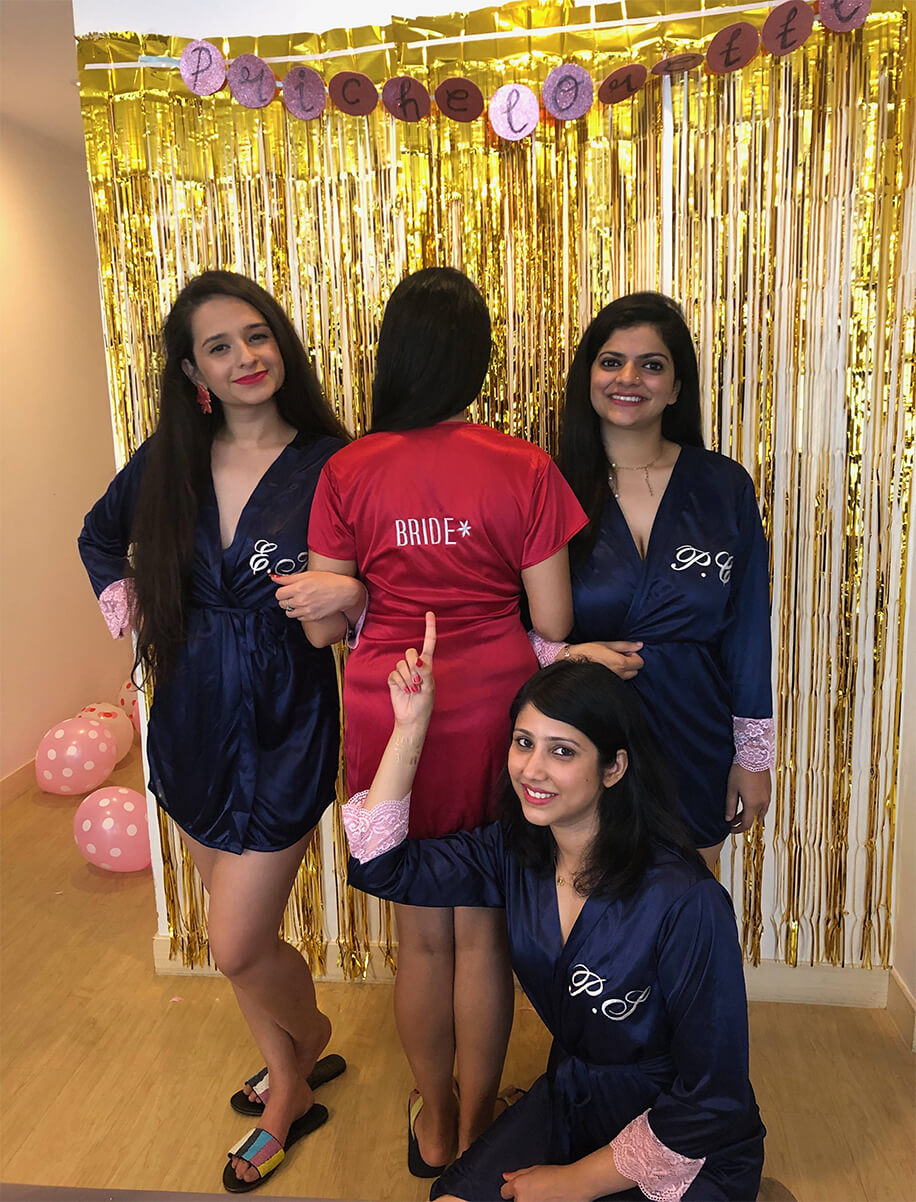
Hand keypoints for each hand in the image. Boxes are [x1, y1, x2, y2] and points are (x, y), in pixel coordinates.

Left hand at [272, 571, 362, 621]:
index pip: (278, 594)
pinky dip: (300, 613)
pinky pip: (298, 618)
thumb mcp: (307, 575)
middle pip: (282, 604)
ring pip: (288, 613)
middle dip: (286, 599)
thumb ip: (288, 578)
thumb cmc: (328, 581)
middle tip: (294, 594)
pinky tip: (307, 606)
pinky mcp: (312, 617)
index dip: (282, 591)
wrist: (344, 592)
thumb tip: (274, 578)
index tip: (287, 590)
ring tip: (301, 601)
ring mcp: (306, 610)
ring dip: (292, 607)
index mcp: (298, 587)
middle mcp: (301, 600)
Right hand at [388, 612, 436, 728]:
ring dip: (407, 678)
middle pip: (409, 652)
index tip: (429, 613)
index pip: (429, 642)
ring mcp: (403, 671)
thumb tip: (418, 659)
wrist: (411, 717)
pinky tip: (404, 690)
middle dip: (412, 666)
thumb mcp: (429, 687)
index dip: (429, 628)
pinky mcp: (393, 679)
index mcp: (427, 664)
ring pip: (401, 664)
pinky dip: (399, 683)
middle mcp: (415, 665)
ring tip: (412, 689)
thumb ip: (425, 671)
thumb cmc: (424, 703)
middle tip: (418, 682)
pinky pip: (393, 674)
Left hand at [500, 1164, 586, 1201]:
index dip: (511, 1188)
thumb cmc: (557, 1176)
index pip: (504, 1191)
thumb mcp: (535, 1169)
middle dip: (522, 1197)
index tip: (518, 1189)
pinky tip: (548, 1200)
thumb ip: (518, 1174)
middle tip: (537, 1192)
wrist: (574, 1186)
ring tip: (545, 1197)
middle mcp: (522, 1201)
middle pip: (515, 1201)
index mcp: (519, 1187)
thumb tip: (506, 1177)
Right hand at [567, 641, 643, 680]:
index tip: (625, 652)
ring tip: (611, 662)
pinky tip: (607, 668)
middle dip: (630, 663)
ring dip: (624, 669)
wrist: (573, 662)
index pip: (640, 663)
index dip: (634, 656)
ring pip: (628, 677)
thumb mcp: (607, 644)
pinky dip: (617, 674)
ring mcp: (614, 681)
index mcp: (621, 663)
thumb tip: (639, 645)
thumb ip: (625, 645)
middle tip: (618, 656)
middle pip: (635, 671)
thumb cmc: (588, 651)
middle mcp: (619, 674)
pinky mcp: (608, 684)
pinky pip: (619, 680)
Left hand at [725, 764, 770, 831]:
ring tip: (739, 811)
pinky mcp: (769, 790)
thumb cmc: (741, 771)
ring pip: (760, 812)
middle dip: (742, 821)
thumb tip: (728, 819)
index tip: (731, 829)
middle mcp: (762, 803)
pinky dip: (755, 807)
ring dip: (750, 814)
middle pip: (753, 819)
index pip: (747, 824)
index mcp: (752, 805)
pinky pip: (763, 804)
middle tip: (732, 820)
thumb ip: (730, 806)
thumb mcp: (732, 789)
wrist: (754, 756)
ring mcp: (767, 796)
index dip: (738, 829)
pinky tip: (748, 801)